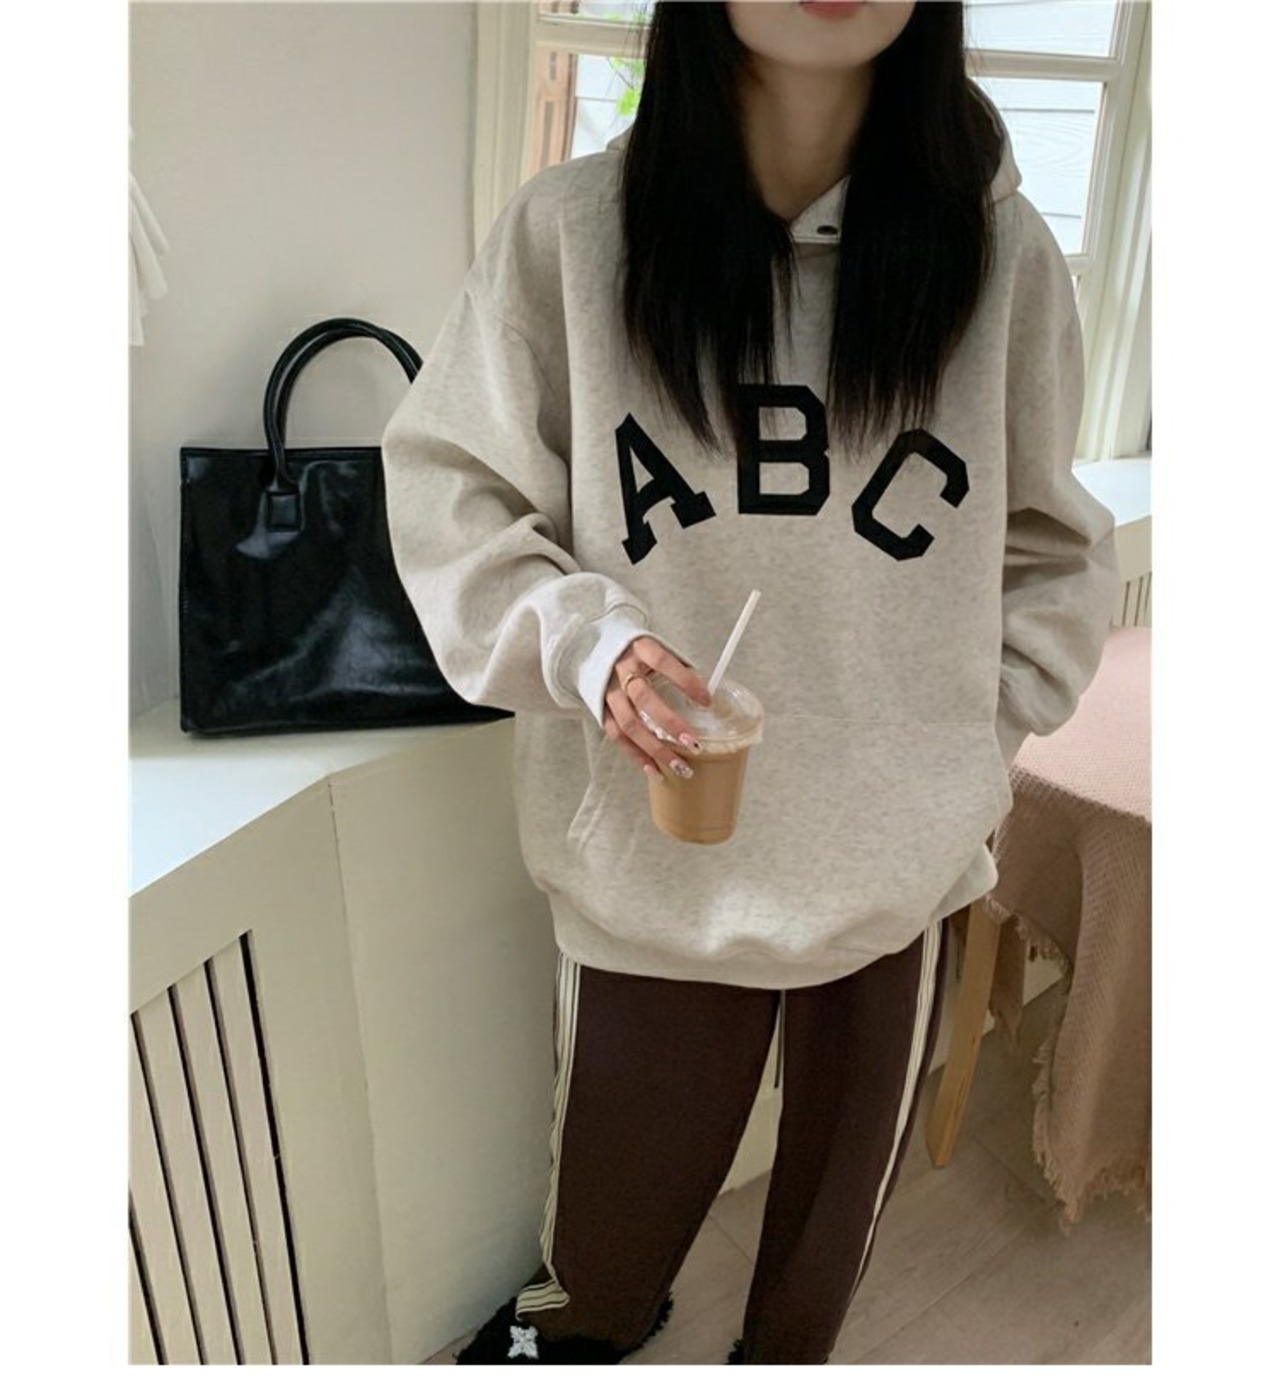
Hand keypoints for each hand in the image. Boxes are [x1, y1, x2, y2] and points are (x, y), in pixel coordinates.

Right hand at [604, 637, 712, 780]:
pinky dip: (636, 755)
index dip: (685, 681)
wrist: (598, 650)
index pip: (663, 663)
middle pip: (644, 698)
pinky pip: (617, 736)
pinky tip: (655, 769)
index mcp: (640, 649)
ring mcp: (609, 692)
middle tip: (693, 744)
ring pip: (629, 724)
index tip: (707, 701)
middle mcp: (622, 671)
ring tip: (679, 766)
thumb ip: (679, 668)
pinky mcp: (602, 710)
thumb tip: (708, 697)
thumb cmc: (638, 652)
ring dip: (655, 748)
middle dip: (670, 723)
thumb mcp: (658, 648)